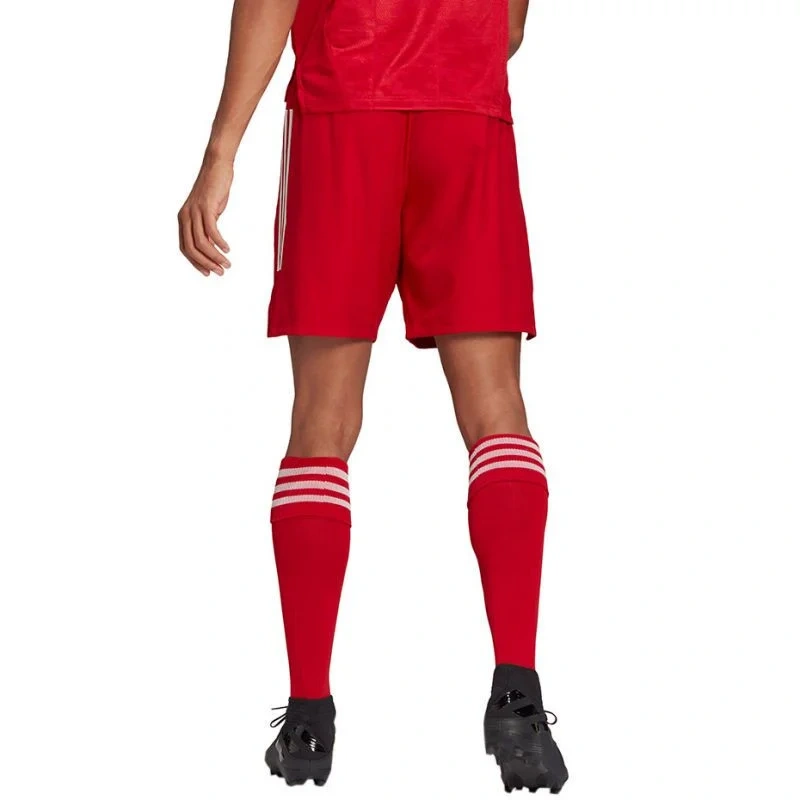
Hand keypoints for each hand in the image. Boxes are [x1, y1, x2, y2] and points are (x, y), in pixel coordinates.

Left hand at [178, 157, 232, 275]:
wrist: (216, 166)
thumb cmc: (214, 189)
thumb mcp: (209, 212)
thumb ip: (207, 228)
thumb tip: (212, 246)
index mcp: (184, 219)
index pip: (185, 248)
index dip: (196, 263)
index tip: (209, 272)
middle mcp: (186, 216)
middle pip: (192, 249)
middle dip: (206, 264)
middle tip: (220, 272)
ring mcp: (195, 212)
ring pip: (201, 243)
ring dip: (214, 257)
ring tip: (226, 264)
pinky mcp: (206, 207)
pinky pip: (211, 231)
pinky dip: (219, 242)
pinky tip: (227, 249)